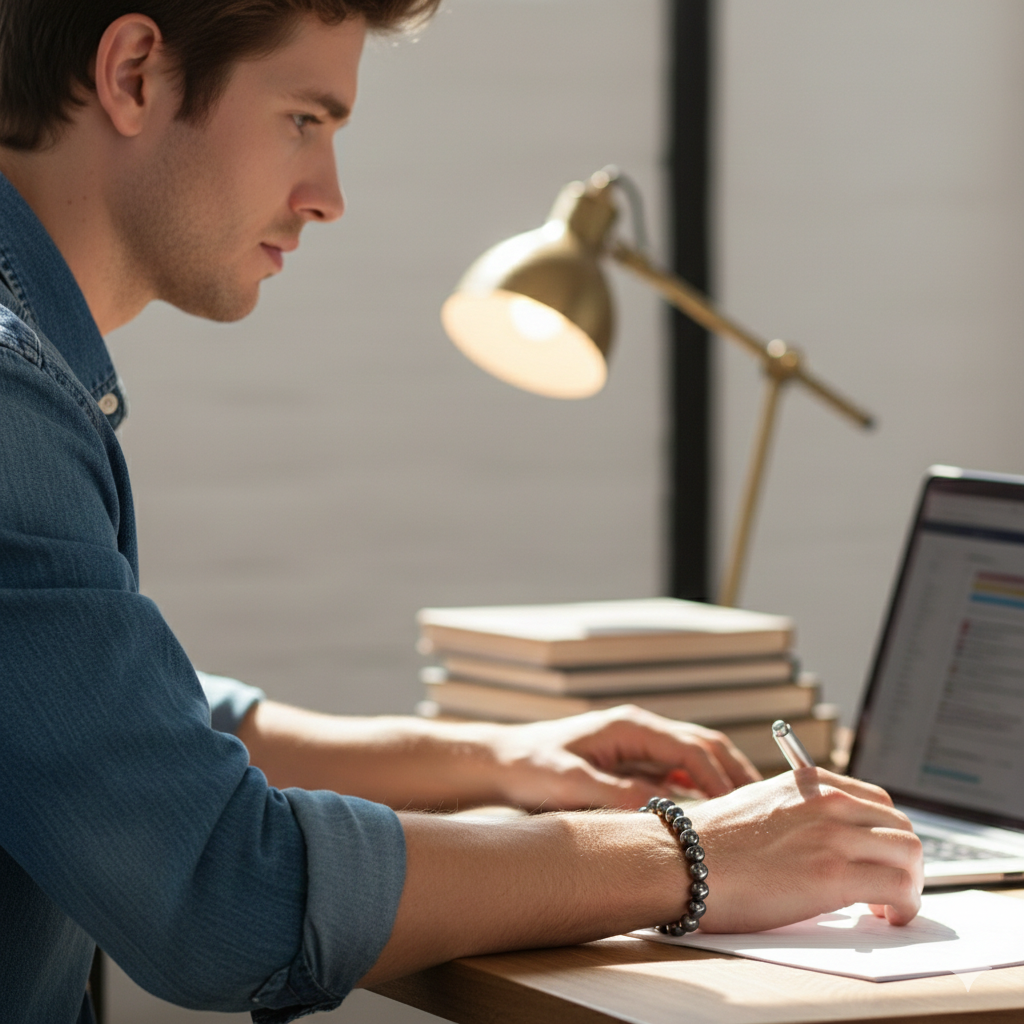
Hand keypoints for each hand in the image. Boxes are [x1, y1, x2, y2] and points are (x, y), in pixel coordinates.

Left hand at [486, 705, 760, 810]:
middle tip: (763, 808)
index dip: (717, 778)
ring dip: (722, 780)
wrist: (503, 761)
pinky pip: (677, 773)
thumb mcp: (568, 783)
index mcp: (630, 726)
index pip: (690, 749)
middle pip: (703, 746)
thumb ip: (613, 794)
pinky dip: (700, 789)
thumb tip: (658, 810)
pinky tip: (711, 816)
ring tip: (748, 813)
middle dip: (734, 774)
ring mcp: (638, 744)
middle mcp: (640, 729)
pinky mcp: (632, 761)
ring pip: (695, 758)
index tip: (738, 809)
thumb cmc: (531, 767)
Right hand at [692, 767, 922, 931]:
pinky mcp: (833, 874)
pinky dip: (905, 906)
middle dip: (903, 861)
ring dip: (909, 884)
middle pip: (901, 827)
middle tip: (889, 888)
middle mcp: (828, 801)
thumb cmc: (711, 842)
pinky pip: (900, 887)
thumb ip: (799, 812)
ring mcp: (833, 835)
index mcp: (810, 782)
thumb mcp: (761, 805)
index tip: (878, 859)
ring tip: (889, 906)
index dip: (885, 835)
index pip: (879, 802)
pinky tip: (887, 916)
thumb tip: (827, 838)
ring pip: (910, 855)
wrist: (682, 859)